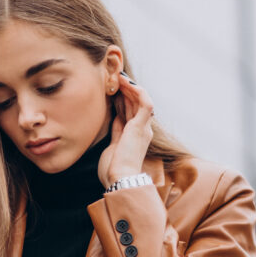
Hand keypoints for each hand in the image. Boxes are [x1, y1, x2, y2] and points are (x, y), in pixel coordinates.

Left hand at [98, 71, 154, 186]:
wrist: (120, 180)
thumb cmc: (113, 170)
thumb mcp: (112, 146)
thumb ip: (115, 132)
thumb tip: (114, 119)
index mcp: (134, 136)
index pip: (129, 112)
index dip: (121, 99)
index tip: (110, 90)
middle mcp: (142, 130)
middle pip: (134, 104)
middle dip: (125, 90)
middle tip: (113, 77)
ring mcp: (143, 128)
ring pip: (140, 100)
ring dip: (129, 86)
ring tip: (118, 76)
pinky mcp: (142, 126)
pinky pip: (145, 102)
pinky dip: (137, 90)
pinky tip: (126, 83)